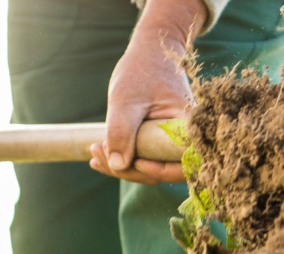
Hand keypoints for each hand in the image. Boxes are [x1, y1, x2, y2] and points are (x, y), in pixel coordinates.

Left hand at [89, 0, 207, 184]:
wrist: (152, 52)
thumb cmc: (143, 69)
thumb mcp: (127, 99)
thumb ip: (122, 131)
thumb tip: (118, 166)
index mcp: (189, 127)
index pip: (181, 165)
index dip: (157, 170)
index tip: (131, 161)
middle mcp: (186, 138)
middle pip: (163, 171)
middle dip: (130, 170)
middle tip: (98, 156)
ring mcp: (173, 141)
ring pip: (152, 167)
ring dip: (123, 166)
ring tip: (95, 154)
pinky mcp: (160, 140)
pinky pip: (146, 157)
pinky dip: (124, 159)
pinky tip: (100, 155)